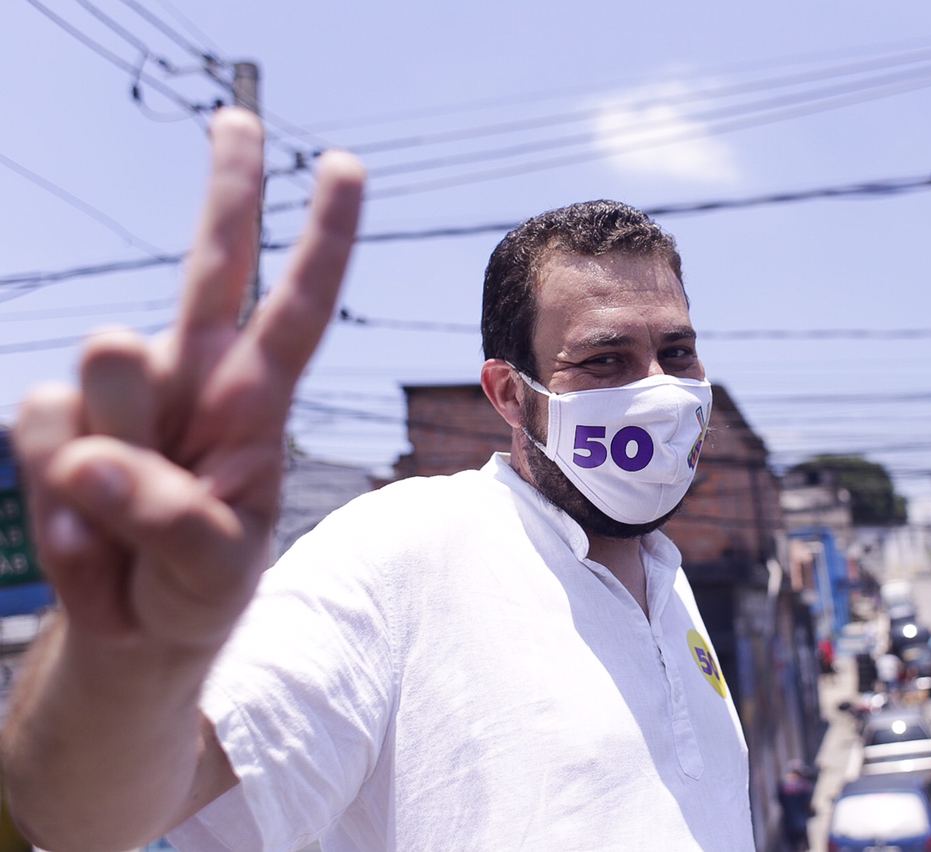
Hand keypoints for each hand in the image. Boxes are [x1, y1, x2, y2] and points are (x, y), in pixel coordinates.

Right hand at [14, 109, 363, 653]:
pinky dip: (56, 500)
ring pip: (101, 372)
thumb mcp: (213, 571)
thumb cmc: (201, 588)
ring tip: (126, 534)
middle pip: (209, 265)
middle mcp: (191, 376)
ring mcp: (119, 395)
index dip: (322, 242)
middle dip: (230, 189)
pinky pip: (37, 433)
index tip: (343, 168)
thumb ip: (169, 518)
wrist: (136, 629)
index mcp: (255, 401)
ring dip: (106, 463)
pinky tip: (88, 538)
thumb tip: (93, 459)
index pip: (296, 310)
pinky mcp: (55, 422)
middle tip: (243, 118)